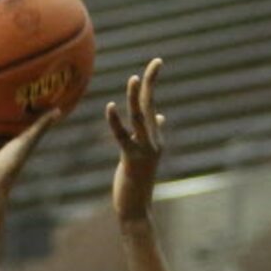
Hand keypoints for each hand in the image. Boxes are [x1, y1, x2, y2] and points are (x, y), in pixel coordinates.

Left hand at [107, 56, 164, 222]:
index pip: (151, 105)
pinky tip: (111, 106)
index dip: (151, 84)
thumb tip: (159, 116)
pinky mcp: (131, 160)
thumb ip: (151, 133)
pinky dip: (116, 121)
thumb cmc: (137, 183)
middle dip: (151, 83)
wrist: (137, 210)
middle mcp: (154, 141)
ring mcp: (145, 150)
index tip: (155, 63)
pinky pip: (123, 137)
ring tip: (133, 78)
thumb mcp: (145, 155)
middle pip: (149, 106)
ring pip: (139, 118)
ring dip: (135, 98)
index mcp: (155, 138)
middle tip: (156, 61)